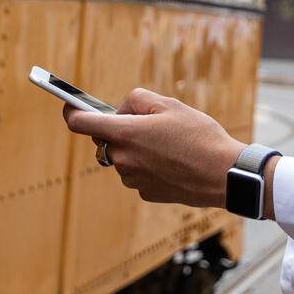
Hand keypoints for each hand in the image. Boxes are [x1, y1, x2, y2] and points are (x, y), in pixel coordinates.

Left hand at [63, 88, 244, 208]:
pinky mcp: (145, 193)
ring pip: (122, 157)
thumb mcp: (169, 104)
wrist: (223, 174)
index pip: (80, 123)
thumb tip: (122, 112)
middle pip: (105, 140)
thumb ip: (137, 100)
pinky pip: (138, 173)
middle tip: (146, 123)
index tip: (70, 106)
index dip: (71, 111)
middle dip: (118, 129)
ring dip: (135, 149)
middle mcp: (123, 159)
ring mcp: (133, 179)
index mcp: (125, 133)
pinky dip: (148, 166)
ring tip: (168, 144)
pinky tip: (173, 161)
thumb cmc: (199, 135)